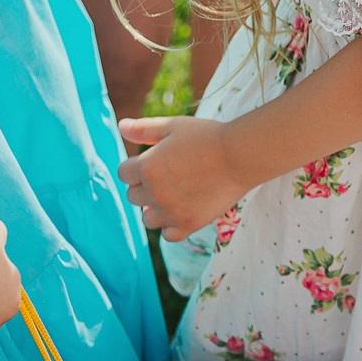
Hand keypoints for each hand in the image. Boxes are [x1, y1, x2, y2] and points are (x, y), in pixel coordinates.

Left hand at [119, 116, 248, 240]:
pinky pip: (168, 234)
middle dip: (145, 186)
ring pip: (147, 218)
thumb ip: (144, 128)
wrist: (240, 155)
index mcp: (146, 167)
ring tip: (175, 194)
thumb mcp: (174, 126)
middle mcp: (154, 193)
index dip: (137, 166)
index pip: (124, 173)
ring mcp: (171, 212)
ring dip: (155, 208)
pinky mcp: (189, 224)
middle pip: (133, 196)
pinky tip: (182, 210)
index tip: (155, 161)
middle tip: (170, 174)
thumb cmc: (207, 136)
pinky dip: (171, 225)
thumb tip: (121, 127)